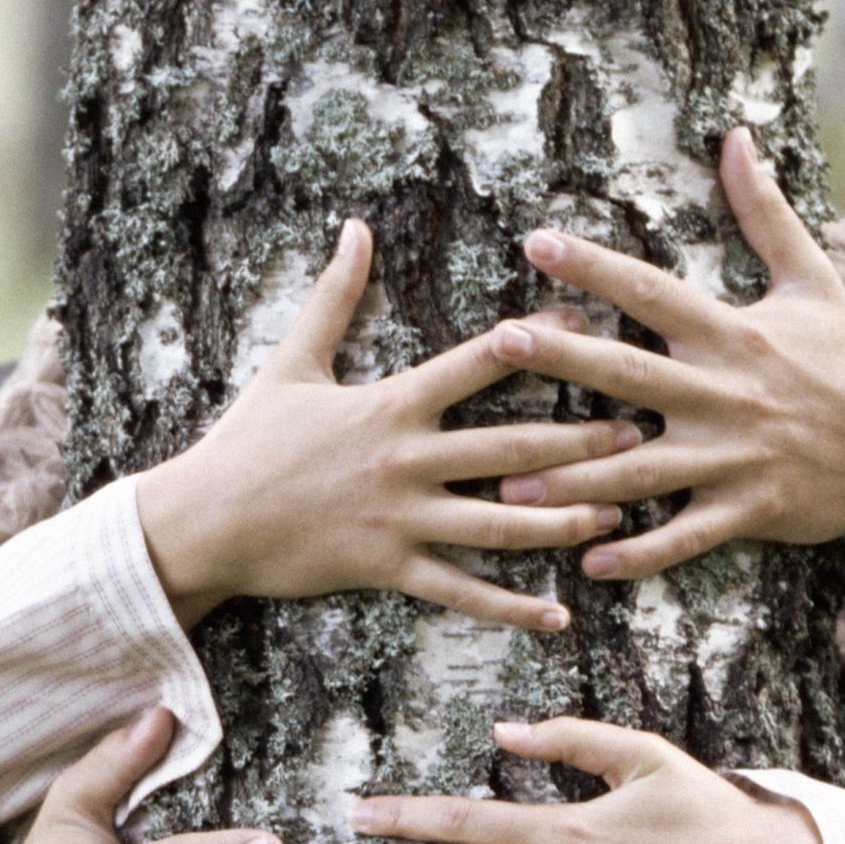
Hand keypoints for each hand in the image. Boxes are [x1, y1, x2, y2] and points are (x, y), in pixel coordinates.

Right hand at [136, 220, 638, 631]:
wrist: (204, 519)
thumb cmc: (247, 441)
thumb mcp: (291, 361)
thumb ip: (334, 296)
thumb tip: (355, 228)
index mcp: (390, 403)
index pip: (477, 364)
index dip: (538, 342)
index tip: (591, 328)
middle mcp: (405, 460)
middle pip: (510, 446)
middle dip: (579, 438)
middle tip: (640, 431)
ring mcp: (399, 518)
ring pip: (498, 522)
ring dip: (562, 518)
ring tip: (616, 513)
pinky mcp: (386, 568)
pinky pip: (460, 592)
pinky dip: (510, 606)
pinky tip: (558, 615)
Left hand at [489, 128, 844, 578]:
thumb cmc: (844, 361)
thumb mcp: (814, 281)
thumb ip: (765, 214)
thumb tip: (738, 139)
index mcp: (731, 334)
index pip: (652, 292)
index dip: (595, 266)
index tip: (537, 241)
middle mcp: (724, 394)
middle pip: (630, 375)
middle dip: (563, 359)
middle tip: (498, 342)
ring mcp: (732, 457)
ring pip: (642, 470)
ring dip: (575, 481)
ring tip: (507, 488)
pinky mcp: (745, 510)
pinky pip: (684, 537)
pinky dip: (640, 554)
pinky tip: (587, 563)